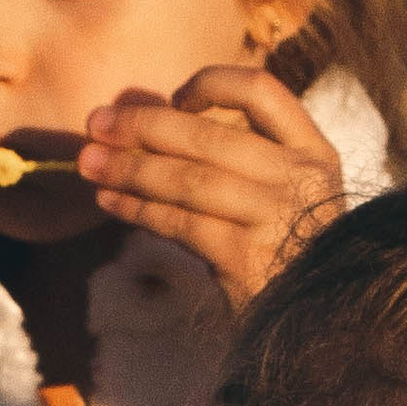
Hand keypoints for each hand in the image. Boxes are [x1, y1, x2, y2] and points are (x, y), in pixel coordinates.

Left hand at [77, 65, 344, 307]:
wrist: (318, 320)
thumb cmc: (287, 249)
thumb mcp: (284, 192)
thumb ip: (238, 157)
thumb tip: (147, 128)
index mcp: (312, 150)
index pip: (260, 91)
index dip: (211, 85)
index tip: (175, 99)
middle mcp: (300, 177)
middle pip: (208, 135)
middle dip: (143, 126)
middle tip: (95, 124)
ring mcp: (276, 217)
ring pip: (187, 178)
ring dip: (129, 168)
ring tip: (88, 163)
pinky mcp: (246, 257)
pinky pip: (179, 222)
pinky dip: (138, 209)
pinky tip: (110, 202)